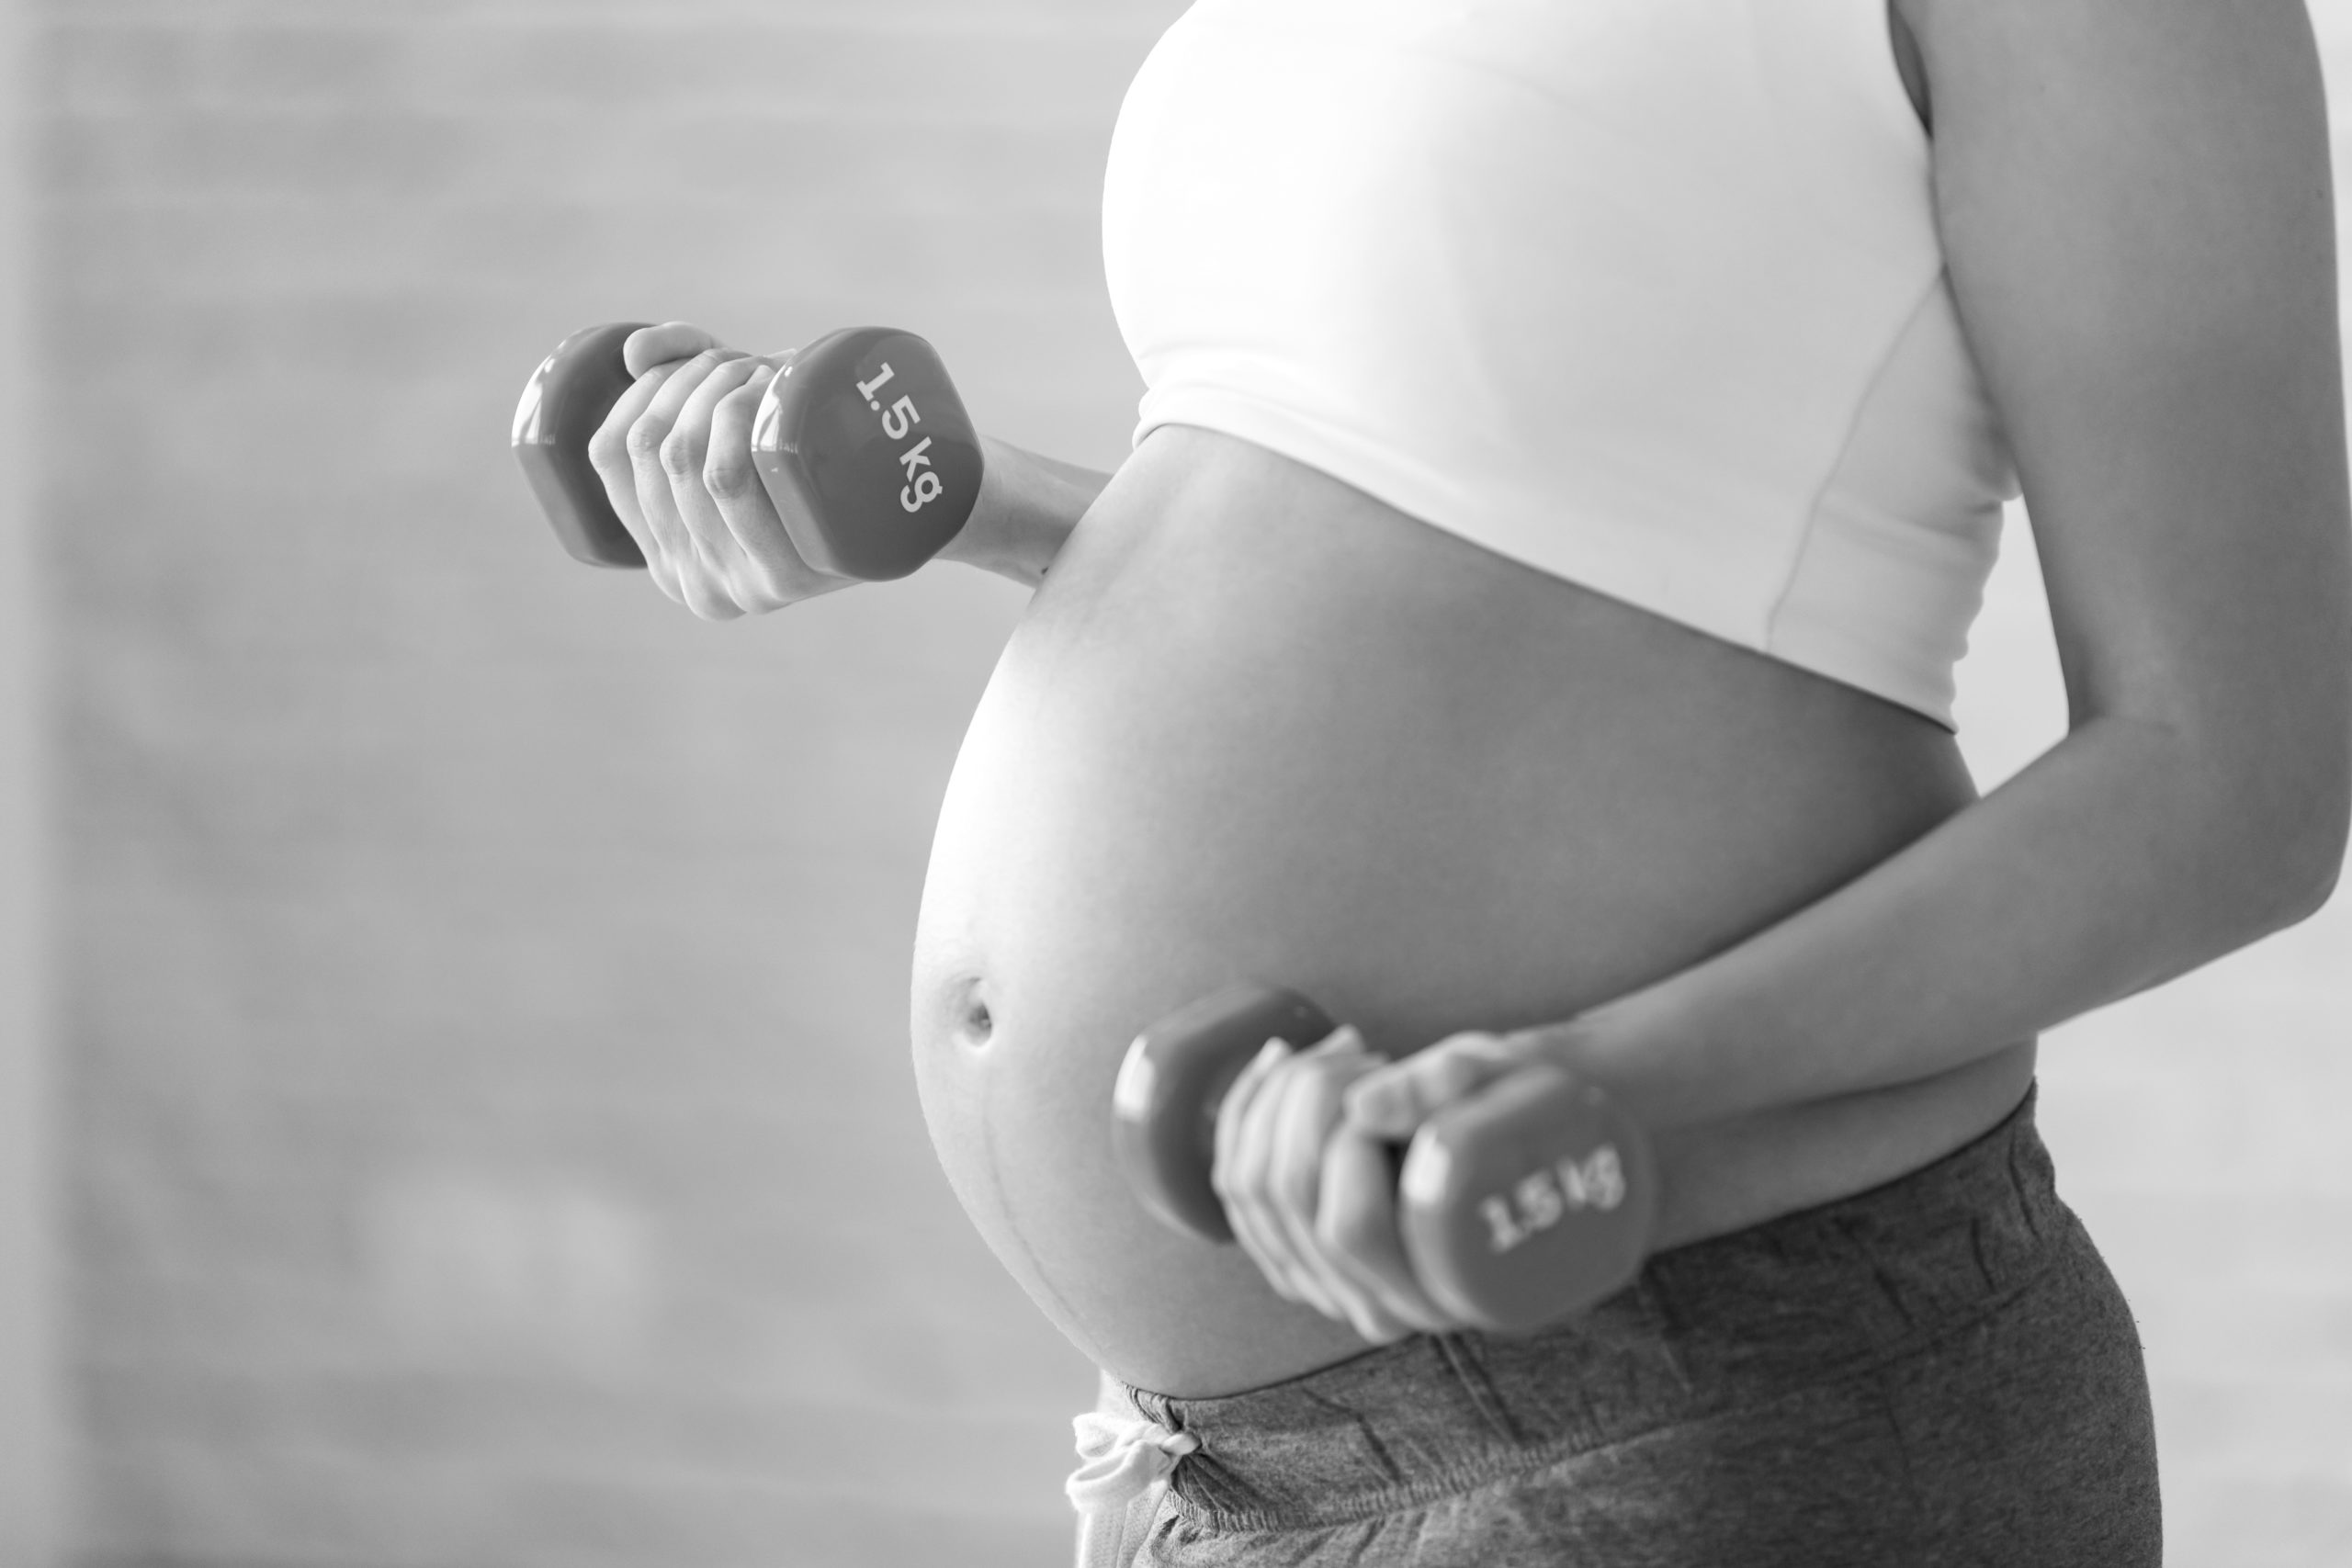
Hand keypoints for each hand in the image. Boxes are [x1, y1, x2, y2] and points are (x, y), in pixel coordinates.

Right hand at [585, 321, 855, 618]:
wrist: (916, 504)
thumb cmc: (812, 450)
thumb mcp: (735, 412)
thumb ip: (676, 366)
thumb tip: (632, 355)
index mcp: (662, 558)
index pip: (613, 454)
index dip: (643, 390)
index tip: (689, 365)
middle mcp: (695, 587)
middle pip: (660, 452)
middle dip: (695, 380)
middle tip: (747, 365)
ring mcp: (743, 587)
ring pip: (695, 460)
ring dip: (724, 389)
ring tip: (766, 376)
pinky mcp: (791, 577)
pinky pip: (731, 480)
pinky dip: (739, 415)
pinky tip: (768, 393)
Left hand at [1214, 1022, 1571, 1341]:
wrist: (1549, 1132)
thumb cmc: (1542, 1105)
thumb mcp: (1514, 1081)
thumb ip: (1450, 1086)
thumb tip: (1364, 1107)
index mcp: (1445, 1287)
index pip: (1349, 1228)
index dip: (1346, 1137)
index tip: (1385, 1069)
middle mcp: (1384, 1305)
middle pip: (1288, 1201)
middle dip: (1303, 1097)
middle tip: (1364, 1047)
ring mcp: (1333, 1286)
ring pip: (1251, 1191)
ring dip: (1274, 1096)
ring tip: (1336, 1051)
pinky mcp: (1301, 1254)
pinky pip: (1237, 1192)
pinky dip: (1243, 1115)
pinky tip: (1277, 1064)